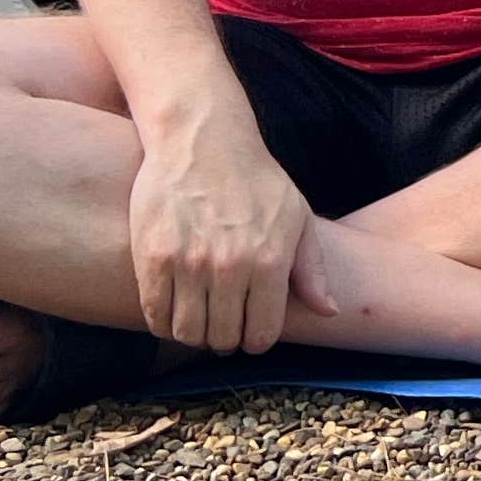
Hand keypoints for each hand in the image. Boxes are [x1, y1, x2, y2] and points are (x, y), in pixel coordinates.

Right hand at [127, 123, 328, 354]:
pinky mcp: (152, 256)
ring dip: (193, 334)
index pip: (261, 334)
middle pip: (222, 338)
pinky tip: (171, 310)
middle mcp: (230, 267)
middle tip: (221, 327)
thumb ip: (312, 269)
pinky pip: (153, 313)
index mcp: (270, 261)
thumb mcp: (297, 217)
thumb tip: (328, 313)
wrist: (203, 141)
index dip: (256, 340)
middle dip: (225, 340)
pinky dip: (161, 322)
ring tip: (197, 318)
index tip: (250, 332)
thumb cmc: (256, 180)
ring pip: (186, 332)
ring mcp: (188, 263)